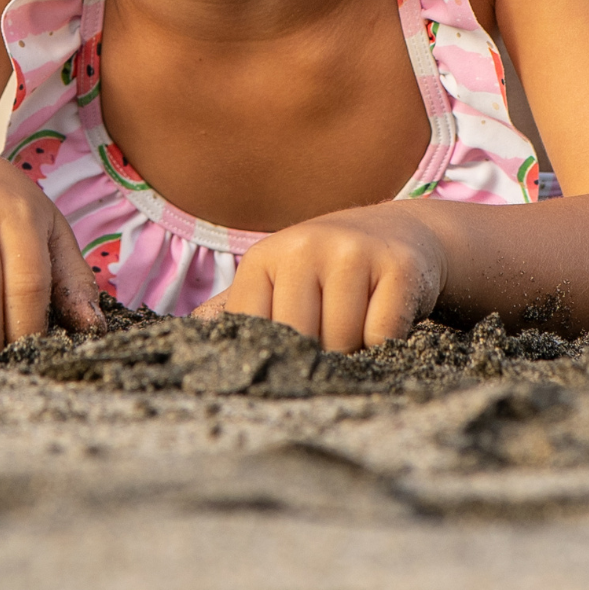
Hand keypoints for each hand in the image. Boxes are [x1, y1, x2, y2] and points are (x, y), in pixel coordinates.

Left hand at [195, 205, 446, 351]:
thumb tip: (190, 337)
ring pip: (343, 341)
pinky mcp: (398, 265)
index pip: (255, 331)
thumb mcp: (277, 280)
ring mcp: (352, 251)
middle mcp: (304, 245)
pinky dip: (386, 342)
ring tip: (358, 325)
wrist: (398, 233)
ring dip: (354, 350)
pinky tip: (385, 318)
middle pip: (299, 339)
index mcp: (263, 256)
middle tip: (331, 339)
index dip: (276, 354)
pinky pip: (382, 335)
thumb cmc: (325, 271)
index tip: (291, 351)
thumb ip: (238, 310)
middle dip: (317, 356)